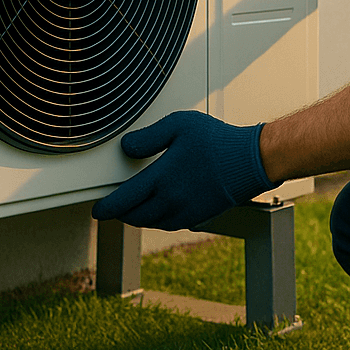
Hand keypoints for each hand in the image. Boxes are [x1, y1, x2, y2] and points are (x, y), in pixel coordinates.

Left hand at [91, 111, 273, 230]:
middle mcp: (171, 200)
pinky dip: (156, 220)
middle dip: (120, 214)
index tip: (97, 209)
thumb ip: (149, 137)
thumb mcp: (179, 125)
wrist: (251, 162)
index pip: (124, 200)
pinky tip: (158, 212)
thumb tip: (127, 147)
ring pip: (151, 222)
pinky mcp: (199, 215)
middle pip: (135, 216)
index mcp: (162, 180)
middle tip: (112, 209)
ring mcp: (186, 211)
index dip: (106, 207)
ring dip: (137, 218)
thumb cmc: (218, 141)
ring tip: (131, 210)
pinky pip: (169, 224)